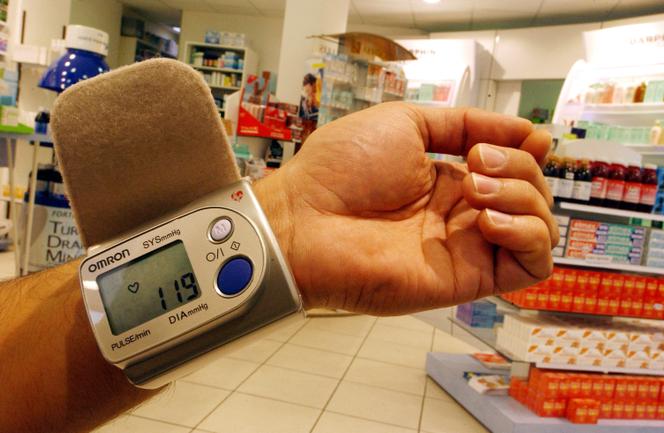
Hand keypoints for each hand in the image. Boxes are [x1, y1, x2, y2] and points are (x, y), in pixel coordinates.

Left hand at [255, 103, 557, 314]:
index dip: (530, 151)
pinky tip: (486, 218)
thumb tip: (523, 129)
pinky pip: (530, 267)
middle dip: (520, 168)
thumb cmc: (341, 169)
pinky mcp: (467, 278)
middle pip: (532, 194)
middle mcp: (462, 214)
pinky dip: (527, 236)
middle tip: (477, 162)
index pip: (515, 168)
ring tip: (476, 188)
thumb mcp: (405, 122)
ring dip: (525, 199)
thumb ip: (464, 122)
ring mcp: (467, 247)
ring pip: (540, 229)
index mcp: (448, 180)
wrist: (307, 219)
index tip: (531, 137)